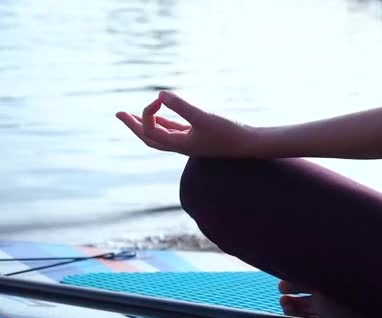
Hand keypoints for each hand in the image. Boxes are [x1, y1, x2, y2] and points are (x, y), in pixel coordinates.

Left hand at [116, 91, 255, 156]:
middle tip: (118, 114)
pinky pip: (176, 130)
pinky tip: (163, 114)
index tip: (160, 97)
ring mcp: (190, 142)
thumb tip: (161, 94)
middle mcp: (181, 146)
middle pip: (149, 138)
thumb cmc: (229, 133)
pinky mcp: (200, 137)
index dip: (148, 111)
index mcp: (178, 145)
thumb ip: (182, 106)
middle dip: (133, 125)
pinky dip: (165, 122)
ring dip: (147, 124)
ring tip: (133, 116)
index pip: (151, 129)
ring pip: (162, 135)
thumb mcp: (204, 117)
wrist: (250, 144)